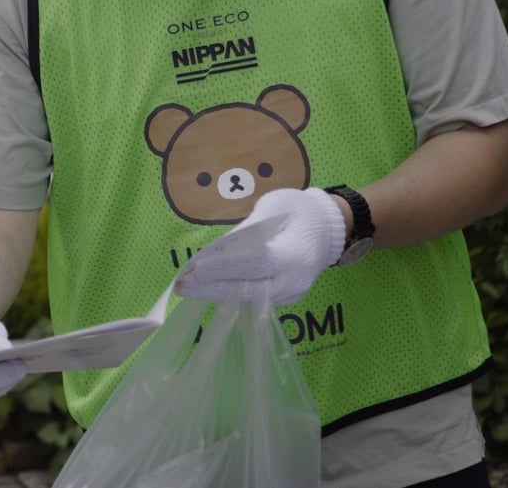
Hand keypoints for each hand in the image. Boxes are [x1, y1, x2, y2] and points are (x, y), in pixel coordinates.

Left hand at [174, 188, 346, 306]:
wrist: (327, 229)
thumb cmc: (298, 211)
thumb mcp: (271, 209)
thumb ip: (244, 233)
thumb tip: (213, 252)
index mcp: (295, 254)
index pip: (253, 263)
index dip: (222, 267)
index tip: (193, 268)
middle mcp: (294, 282)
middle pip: (246, 289)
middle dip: (209, 287)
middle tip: (180, 284)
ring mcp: (290, 295)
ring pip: (245, 298)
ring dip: (214, 292)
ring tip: (186, 285)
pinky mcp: (282, 299)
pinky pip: (250, 298)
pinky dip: (227, 292)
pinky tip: (205, 286)